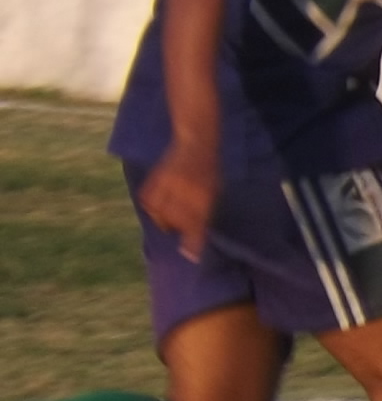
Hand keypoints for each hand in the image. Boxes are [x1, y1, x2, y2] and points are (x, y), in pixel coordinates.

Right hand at [136, 140, 220, 260]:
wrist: (195, 144)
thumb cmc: (209, 171)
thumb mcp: (215, 192)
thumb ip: (206, 213)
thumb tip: (195, 237)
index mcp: (204, 194)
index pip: (197, 223)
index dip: (193, 242)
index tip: (190, 256)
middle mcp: (185, 190)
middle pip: (176, 221)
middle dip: (179, 228)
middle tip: (183, 226)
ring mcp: (168, 183)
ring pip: (159, 213)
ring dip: (165, 220)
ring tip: (171, 217)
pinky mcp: (155, 178)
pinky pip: (148, 202)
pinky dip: (153, 208)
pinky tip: (160, 207)